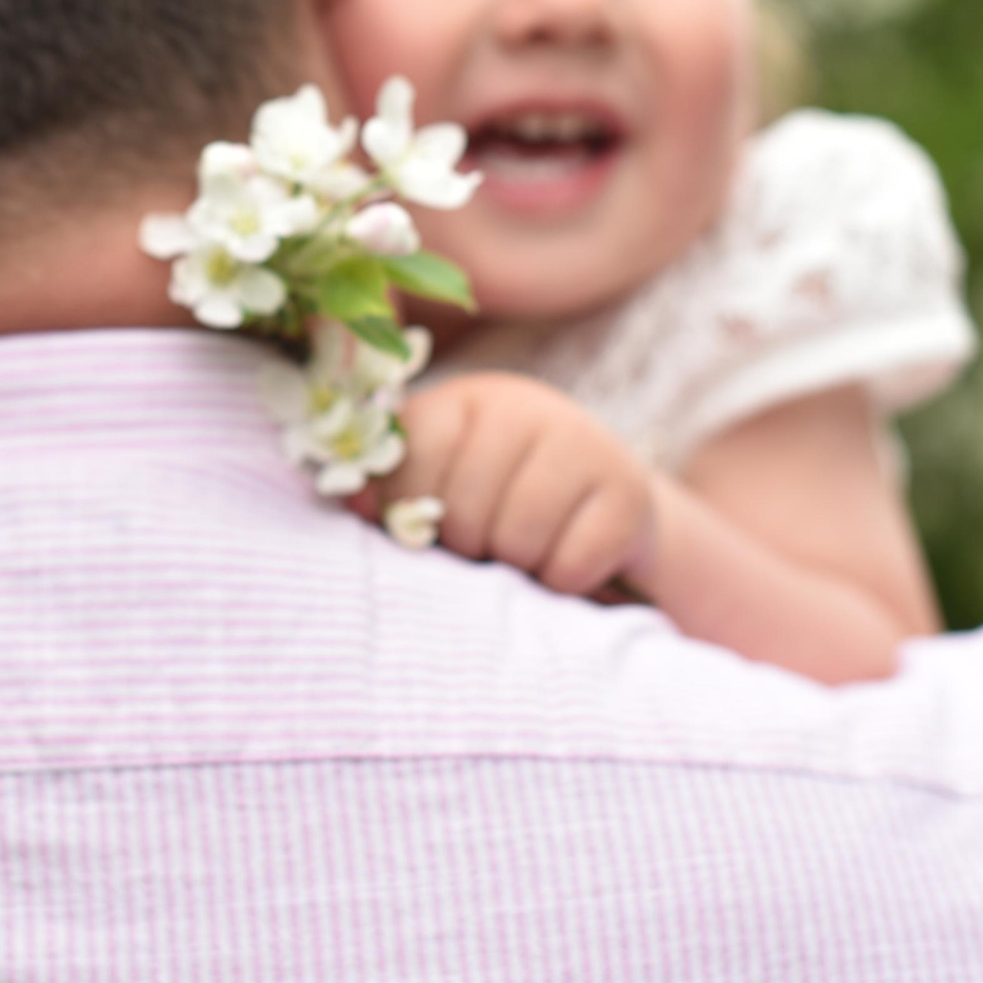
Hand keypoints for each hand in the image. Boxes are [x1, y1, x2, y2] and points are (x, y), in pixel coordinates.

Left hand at [379, 373, 655, 595]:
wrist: (611, 516)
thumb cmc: (505, 505)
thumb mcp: (445, 484)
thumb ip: (393, 487)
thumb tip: (354, 499)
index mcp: (470, 400)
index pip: (415, 452)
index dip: (409, 505)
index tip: (423, 523)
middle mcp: (529, 407)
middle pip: (465, 505)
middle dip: (468, 545)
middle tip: (484, 545)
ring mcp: (586, 444)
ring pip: (517, 539)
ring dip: (516, 567)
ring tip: (523, 552)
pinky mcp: (628, 494)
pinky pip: (569, 565)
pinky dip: (561, 582)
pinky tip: (566, 560)